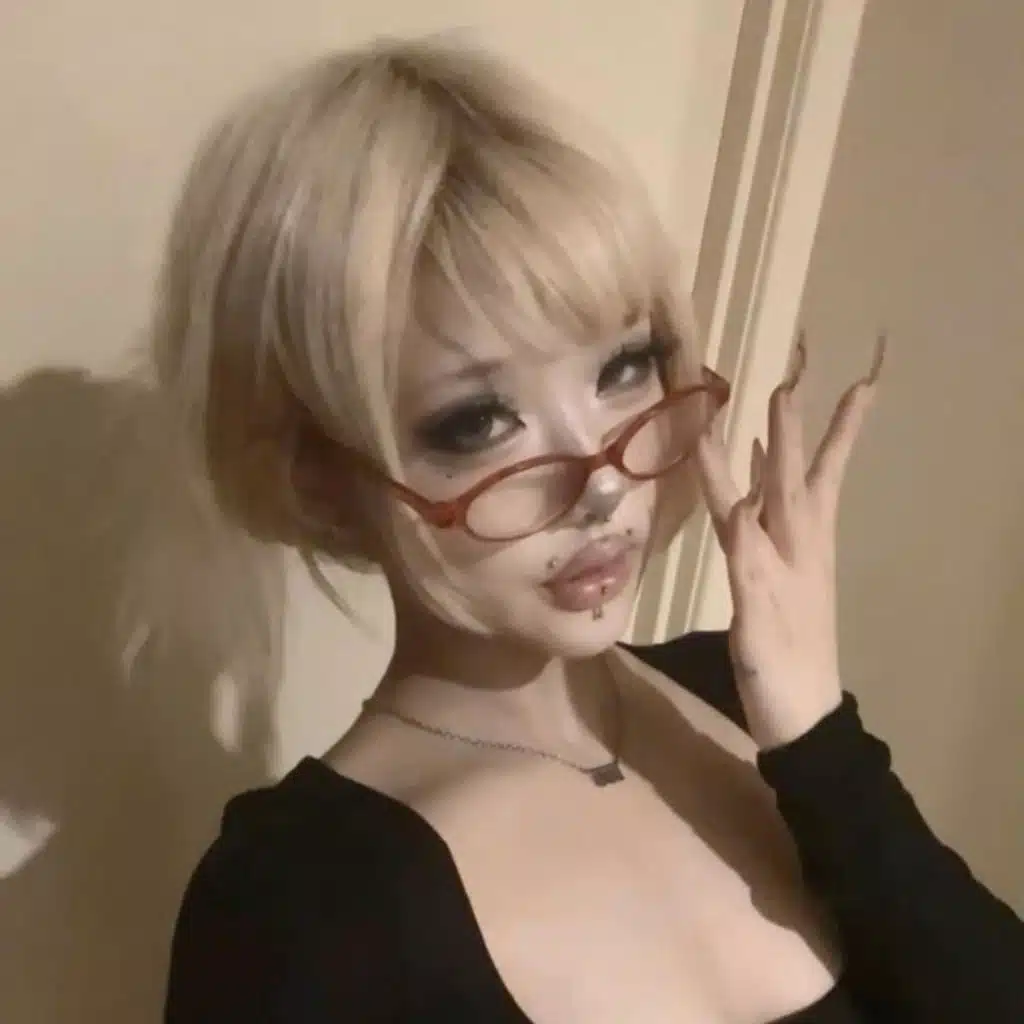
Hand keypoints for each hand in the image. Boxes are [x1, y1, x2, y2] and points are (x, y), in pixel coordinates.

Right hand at [695, 333, 885, 749]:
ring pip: (794, 488)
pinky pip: (777, 514)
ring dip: (792, 447)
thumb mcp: (759, 620)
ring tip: (787, 406)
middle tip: (807, 374)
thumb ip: (748, 563)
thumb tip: (736, 507)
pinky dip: (768, 486)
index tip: (764, 391)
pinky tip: (758, 475)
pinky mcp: (784, 571)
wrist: (803, 716)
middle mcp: (799, 542)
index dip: (768, 439)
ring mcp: (795, 556)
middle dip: (803, 425)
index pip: (775, 484)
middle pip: (802, 473)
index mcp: (794, 549)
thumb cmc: (778, 669)